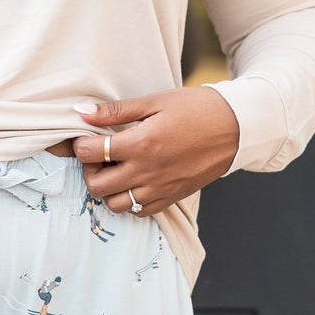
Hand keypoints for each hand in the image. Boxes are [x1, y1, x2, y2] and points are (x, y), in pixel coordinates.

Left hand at [71, 86, 239, 216]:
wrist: (233, 129)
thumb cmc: (195, 109)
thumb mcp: (155, 102)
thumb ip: (117, 111)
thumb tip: (82, 112)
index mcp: (141, 143)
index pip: (91, 153)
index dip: (81, 145)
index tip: (87, 138)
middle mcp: (146, 172)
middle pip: (96, 186)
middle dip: (90, 171)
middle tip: (98, 157)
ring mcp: (158, 190)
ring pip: (114, 204)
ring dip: (107, 189)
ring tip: (116, 170)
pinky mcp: (169, 199)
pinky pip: (137, 212)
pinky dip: (128, 200)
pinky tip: (133, 181)